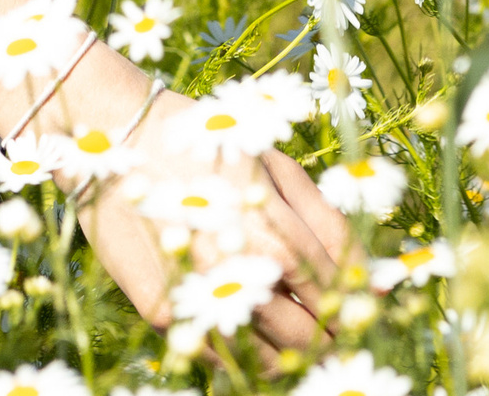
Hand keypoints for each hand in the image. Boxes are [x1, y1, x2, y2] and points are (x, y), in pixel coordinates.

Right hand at [56, 66, 349, 354]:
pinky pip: (223, 357)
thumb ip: (327, 221)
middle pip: (311, 335)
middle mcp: (242, 270)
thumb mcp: (271, 161)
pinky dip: (244, 355)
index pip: (338, 293)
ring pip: (273, 360)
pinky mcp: (166, 310)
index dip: (356, 304)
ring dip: (292, 355)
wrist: (108, 128)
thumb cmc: (199, 137)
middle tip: (329, 330)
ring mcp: (202, 295)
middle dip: (329, 336)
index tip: (361, 306)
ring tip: (291, 335)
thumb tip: (379, 282)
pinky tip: (246, 328)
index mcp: (276, 231)